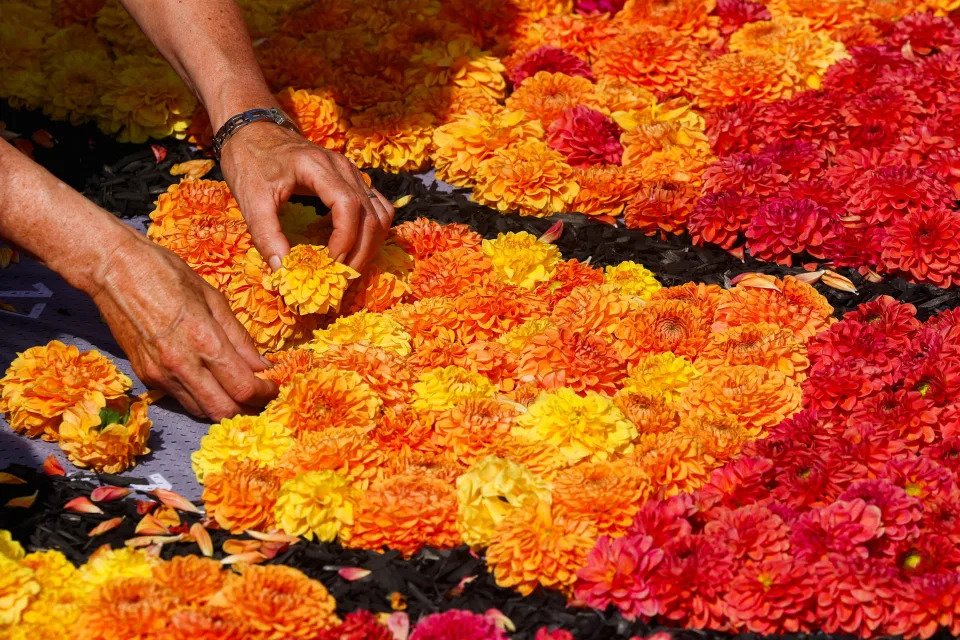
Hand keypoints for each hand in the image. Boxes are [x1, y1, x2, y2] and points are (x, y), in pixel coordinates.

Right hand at [89, 229, 276, 420]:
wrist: (112, 269)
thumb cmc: (166, 273)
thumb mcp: (213, 298)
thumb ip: (239, 337)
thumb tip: (262, 365)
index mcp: (203, 340)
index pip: (243, 387)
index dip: (265, 393)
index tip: (275, 387)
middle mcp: (181, 364)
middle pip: (224, 411)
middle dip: (249, 409)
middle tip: (262, 398)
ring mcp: (160, 374)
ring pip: (202, 411)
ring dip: (225, 408)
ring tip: (239, 393)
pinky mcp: (145, 376)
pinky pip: (181, 399)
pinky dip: (202, 398)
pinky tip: (212, 384)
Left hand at [218, 122, 393, 271]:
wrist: (252, 130)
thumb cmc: (249, 162)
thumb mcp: (250, 199)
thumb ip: (266, 235)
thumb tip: (284, 271)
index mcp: (318, 166)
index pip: (348, 206)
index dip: (344, 240)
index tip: (329, 264)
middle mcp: (342, 167)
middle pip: (371, 214)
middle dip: (360, 252)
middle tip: (341, 278)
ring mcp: (351, 172)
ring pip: (380, 213)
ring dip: (370, 244)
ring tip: (348, 266)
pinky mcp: (352, 179)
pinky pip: (376, 207)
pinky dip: (370, 230)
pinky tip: (348, 245)